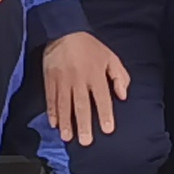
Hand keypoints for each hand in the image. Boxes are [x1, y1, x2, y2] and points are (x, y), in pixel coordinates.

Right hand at [43, 30, 130, 146]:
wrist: (63, 31)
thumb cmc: (89, 47)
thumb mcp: (110, 57)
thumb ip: (119, 76)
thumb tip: (123, 95)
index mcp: (95, 74)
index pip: (102, 98)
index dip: (105, 114)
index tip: (107, 129)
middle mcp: (79, 79)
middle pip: (82, 105)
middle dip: (83, 124)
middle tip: (85, 142)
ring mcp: (63, 80)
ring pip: (64, 104)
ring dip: (66, 122)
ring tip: (67, 138)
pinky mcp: (50, 79)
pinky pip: (51, 98)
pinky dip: (52, 112)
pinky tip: (54, 124)